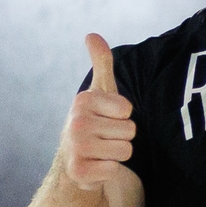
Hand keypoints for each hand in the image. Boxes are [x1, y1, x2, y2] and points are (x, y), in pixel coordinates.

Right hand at [61, 35, 134, 193]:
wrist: (74, 158)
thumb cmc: (95, 121)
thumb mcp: (100, 91)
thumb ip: (101, 62)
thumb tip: (92, 35)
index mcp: (84, 101)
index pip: (128, 110)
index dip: (123, 117)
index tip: (108, 118)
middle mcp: (77, 122)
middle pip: (130, 131)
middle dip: (122, 136)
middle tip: (104, 137)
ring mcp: (76, 147)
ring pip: (126, 150)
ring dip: (117, 154)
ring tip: (102, 151)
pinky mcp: (79, 172)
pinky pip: (114, 169)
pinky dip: (108, 170)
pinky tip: (96, 166)